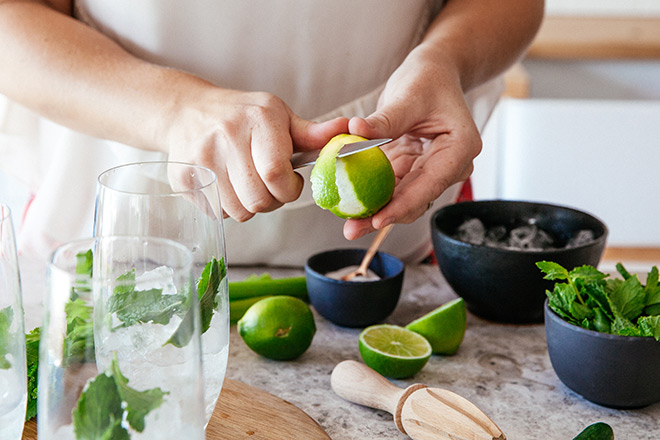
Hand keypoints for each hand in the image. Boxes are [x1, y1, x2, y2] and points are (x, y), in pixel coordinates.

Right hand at [166, 88, 348, 220]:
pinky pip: (217, 213)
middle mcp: (226, 136)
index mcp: (258, 119)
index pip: (276, 173)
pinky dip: (227, 207)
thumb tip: (350, 130)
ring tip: (248, 183)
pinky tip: (227, 184)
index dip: (289, 189)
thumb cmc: (243, 116)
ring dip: (250, 206)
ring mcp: (200, 158)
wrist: (187, 110)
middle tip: (270, 185)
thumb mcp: (278, 116)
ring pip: (238, 212)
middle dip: (272, 200)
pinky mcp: (182, 179)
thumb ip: (313, 133)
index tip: (291, 183)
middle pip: (258, 200)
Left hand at [345, 47, 481, 239]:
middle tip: (353, 228)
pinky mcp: (412, 169)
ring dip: (375, 210)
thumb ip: (385, 119)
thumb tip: (355, 131)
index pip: (430, 184)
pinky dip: (371, 194)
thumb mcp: (409, 95)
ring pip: (402, 198)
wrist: (433, 74)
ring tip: (348, 223)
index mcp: (460, 148)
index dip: (404, 205)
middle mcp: (449, 166)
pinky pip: (391, 187)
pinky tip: (349, 204)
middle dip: (384, 216)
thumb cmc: (429, 79)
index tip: (379, 219)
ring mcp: (430, 170)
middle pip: (415, 199)